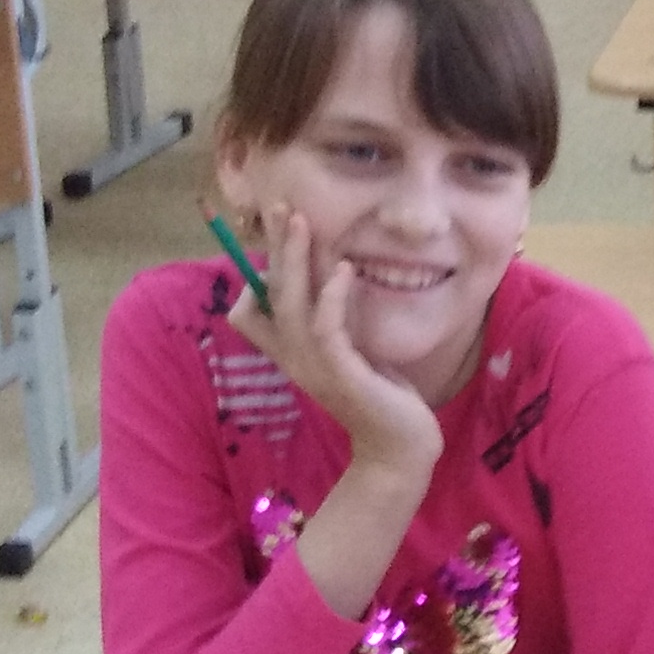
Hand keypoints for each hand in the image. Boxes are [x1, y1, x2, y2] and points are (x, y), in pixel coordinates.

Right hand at [238, 202, 448, 481]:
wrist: (400, 448)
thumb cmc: (380, 396)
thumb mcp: (351, 352)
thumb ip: (335, 323)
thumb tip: (331, 280)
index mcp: (292, 351)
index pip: (253, 308)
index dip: (256, 272)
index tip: (273, 233)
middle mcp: (294, 357)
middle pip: (268, 294)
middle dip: (273, 249)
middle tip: (279, 206)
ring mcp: (315, 367)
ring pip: (291, 304)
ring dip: (294, 260)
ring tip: (301, 221)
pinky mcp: (342, 374)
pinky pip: (327, 327)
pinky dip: (332, 296)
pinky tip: (343, 268)